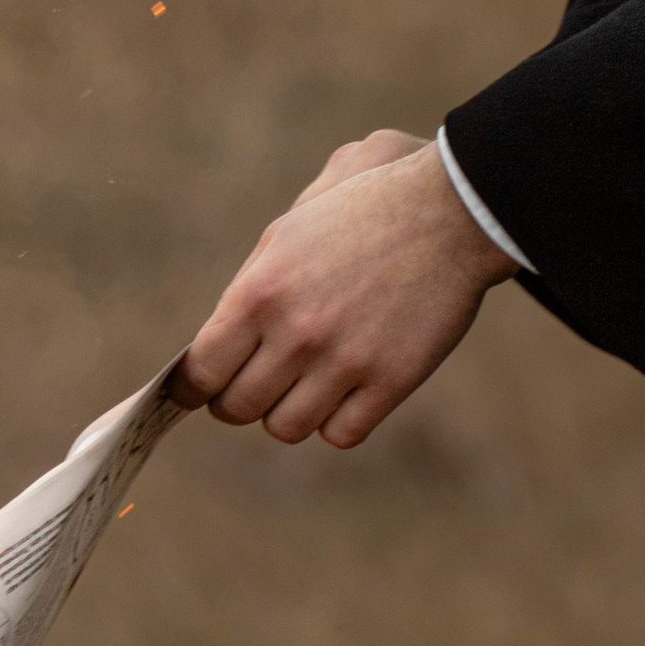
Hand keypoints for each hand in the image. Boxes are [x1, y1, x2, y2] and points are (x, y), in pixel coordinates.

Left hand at [176, 129, 513, 449]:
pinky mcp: (390, 381)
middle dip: (238, 402)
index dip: (194, 388)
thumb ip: (249, 287)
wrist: (450, 211)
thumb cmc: (363, 210)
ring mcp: (344, 361)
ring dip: (288, 412)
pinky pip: (341, 435)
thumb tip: (217, 343)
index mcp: (260, 290)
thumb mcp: (288, 230)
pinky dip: (337, 422)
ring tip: (302, 388)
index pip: (201, 370)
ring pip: (286, 428)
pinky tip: (344, 394)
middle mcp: (296, 331)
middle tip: (253, 389)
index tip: (198, 392)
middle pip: (238, 408)